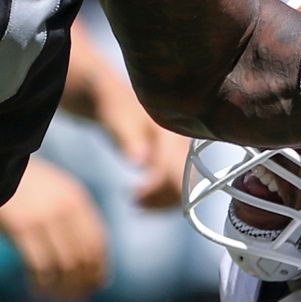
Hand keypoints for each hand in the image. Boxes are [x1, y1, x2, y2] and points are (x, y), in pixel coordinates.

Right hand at [0, 158, 109, 301]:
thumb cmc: (26, 185)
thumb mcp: (58, 193)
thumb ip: (76, 220)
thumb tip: (95, 262)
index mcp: (78, 200)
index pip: (98, 245)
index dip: (98, 272)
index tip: (91, 287)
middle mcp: (65, 209)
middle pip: (83, 260)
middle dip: (80, 285)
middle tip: (70, 297)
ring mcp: (43, 218)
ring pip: (64, 268)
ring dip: (60, 289)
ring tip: (52, 295)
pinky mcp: (21, 228)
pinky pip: (40, 268)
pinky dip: (41, 284)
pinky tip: (35, 287)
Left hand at [95, 91, 191, 207]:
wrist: (118, 100)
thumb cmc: (115, 110)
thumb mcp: (117, 121)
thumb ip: (129, 140)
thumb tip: (140, 162)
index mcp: (172, 132)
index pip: (176, 170)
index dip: (160, 190)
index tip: (135, 199)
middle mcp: (183, 143)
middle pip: (185, 184)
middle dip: (161, 198)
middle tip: (133, 201)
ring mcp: (182, 153)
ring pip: (184, 188)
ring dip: (161, 200)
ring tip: (133, 200)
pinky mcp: (177, 160)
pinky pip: (177, 185)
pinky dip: (162, 196)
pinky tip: (141, 197)